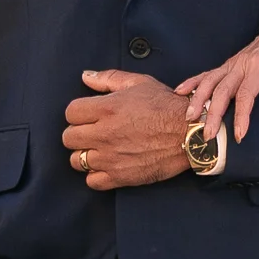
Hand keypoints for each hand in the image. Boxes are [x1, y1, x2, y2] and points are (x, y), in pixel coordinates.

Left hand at [62, 72, 192, 191]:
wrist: (190, 134)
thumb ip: (109, 78)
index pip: (70, 113)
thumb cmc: (167, 107)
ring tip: (100, 149)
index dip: (78, 113)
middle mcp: (104, 134)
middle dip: (78, 133)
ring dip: (85, 154)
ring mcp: (111, 158)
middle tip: (93, 132)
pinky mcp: (120, 176)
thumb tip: (85, 76)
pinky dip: (96, 175)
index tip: (89, 115)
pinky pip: (92, 181)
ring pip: (76, 160)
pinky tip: (107, 165)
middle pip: (69, 138)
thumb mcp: (140, 83)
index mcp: (107, 108)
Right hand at [178, 18, 258, 145]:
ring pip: (210, 81)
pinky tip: (180, 92)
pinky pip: (208, 73)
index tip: (239, 135)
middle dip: (213, 114)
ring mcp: (233, 63)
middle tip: (207, 135)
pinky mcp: (229, 64)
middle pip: (222, 91)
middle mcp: (241, 63)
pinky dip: (193, 82)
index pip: (246, 94)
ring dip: (198, 99)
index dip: (241, 116)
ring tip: (189, 118)